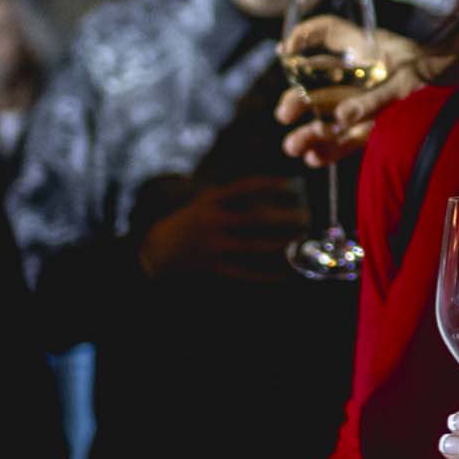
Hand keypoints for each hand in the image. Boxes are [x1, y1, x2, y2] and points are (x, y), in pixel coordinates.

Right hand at [136, 175, 310, 281]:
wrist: (152, 251)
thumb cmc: (185, 223)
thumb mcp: (201, 203)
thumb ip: (229, 198)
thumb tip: (265, 191)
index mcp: (209, 201)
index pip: (244, 188)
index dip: (269, 184)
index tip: (292, 183)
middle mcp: (212, 221)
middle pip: (255, 218)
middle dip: (283, 218)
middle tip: (307, 217)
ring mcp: (212, 246)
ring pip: (254, 246)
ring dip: (280, 245)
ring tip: (301, 243)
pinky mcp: (212, 266)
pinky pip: (245, 272)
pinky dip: (266, 274)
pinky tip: (284, 274)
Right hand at [271, 17, 429, 165]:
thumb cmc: (442, 78)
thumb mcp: (408, 80)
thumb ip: (375, 99)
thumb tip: (343, 119)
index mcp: (368, 48)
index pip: (329, 32)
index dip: (306, 36)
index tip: (285, 52)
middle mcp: (363, 73)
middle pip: (320, 83)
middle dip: (299, 99)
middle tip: (285, 114)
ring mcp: (368, 100)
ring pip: (330, 114)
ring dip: (310, 130)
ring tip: (294, 146)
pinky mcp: (377, 127)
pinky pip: (349, 138)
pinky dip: (332, 149)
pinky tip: (315, 158)